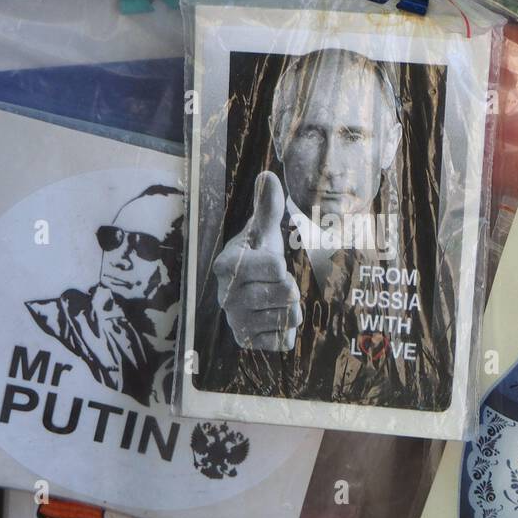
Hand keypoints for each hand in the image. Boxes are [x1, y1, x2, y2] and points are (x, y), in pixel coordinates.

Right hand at [213, 172, 302, 350]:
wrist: (247, 289)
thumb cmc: (258, 255)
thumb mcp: (263, 230)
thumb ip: (267, 205)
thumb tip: (268, 175)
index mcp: (227, 266)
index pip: (275, 266)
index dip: (280, 263)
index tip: (270, 262)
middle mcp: (226, 296)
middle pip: (285, 292)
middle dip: (289, 285)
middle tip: (275, 282)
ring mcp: (235, 322)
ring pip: (288, 316)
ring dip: (291, 308)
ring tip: (275, 299)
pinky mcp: (246, 342)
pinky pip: (283, 340)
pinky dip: (287, 330)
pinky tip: (273, 318)